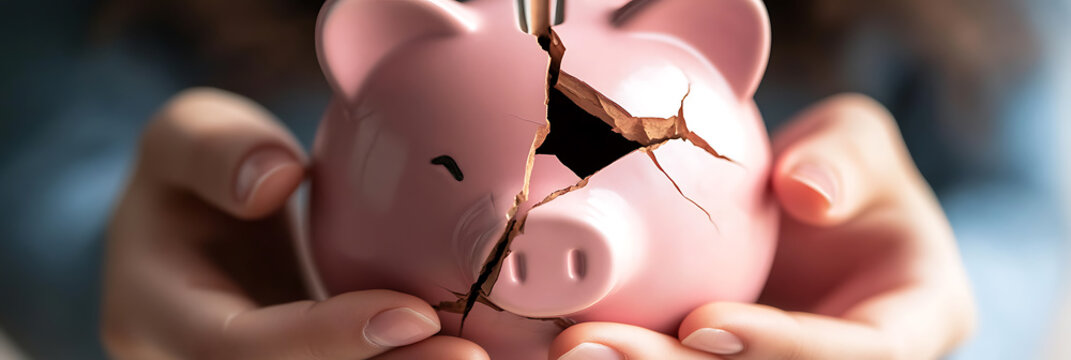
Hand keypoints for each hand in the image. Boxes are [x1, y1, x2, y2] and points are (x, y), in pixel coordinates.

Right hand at [102, 88, 488, 359]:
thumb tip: (277, 180)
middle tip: (468, 355)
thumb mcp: (182, 137)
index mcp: (154, 315)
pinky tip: (460, 350)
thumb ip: (215, 150)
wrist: (187, 236)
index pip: (235, 346)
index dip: (325, 338)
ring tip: (474, 357)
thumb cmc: (189, 178)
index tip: (412, 313)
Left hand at [549, 94, 975, 359]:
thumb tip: (804, 193)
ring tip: (570, 347)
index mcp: (912, 322)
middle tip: (591, 347)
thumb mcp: (859, 145)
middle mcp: (852, 358)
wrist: (802, 211)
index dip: (780, 348)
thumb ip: (845, 160)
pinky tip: (563, 346)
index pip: (861, 355)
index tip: (702, 322)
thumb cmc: (841, 175)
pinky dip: (630, 356)